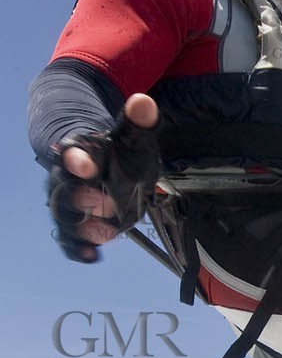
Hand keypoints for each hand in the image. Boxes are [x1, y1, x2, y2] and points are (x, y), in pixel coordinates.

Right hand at [49, 93, 159, 261]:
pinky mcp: (76, 225)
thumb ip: (137, 120)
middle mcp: (65, 178)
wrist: (108, 167)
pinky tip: (93, 257)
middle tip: (103, 202)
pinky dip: (78, 249)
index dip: (78, 160)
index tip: (88, 166)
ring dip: (79, 227)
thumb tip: (143, 101)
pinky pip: (70, 240)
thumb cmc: (118, 151)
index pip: (71, 154)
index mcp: (77, 152)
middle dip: (79, 197)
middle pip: (61, 190)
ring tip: (101, 235)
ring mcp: (68, 203)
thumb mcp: (132, 136)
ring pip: (63, 217)